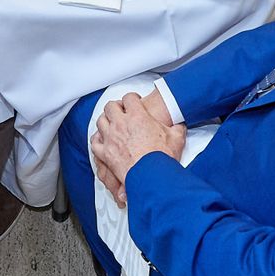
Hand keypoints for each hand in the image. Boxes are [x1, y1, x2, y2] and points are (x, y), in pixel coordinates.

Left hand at [89, 92, 184, 206]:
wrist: (152, 177)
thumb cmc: (162, 159)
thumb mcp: (176, 138)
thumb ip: (177, 128)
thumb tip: (180, 126)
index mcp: (137, 117)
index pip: (129, 98)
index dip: (132, 98)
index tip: (134, 101)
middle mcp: (121, 125)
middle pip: (111, 107)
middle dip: (116, 107)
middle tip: (121, 110)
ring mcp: (111, 139)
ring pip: (100, 121)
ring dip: (105, 120)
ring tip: (110, 123)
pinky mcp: (106, 154)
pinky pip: (95, 142)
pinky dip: (97, 140)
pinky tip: (102, 140)